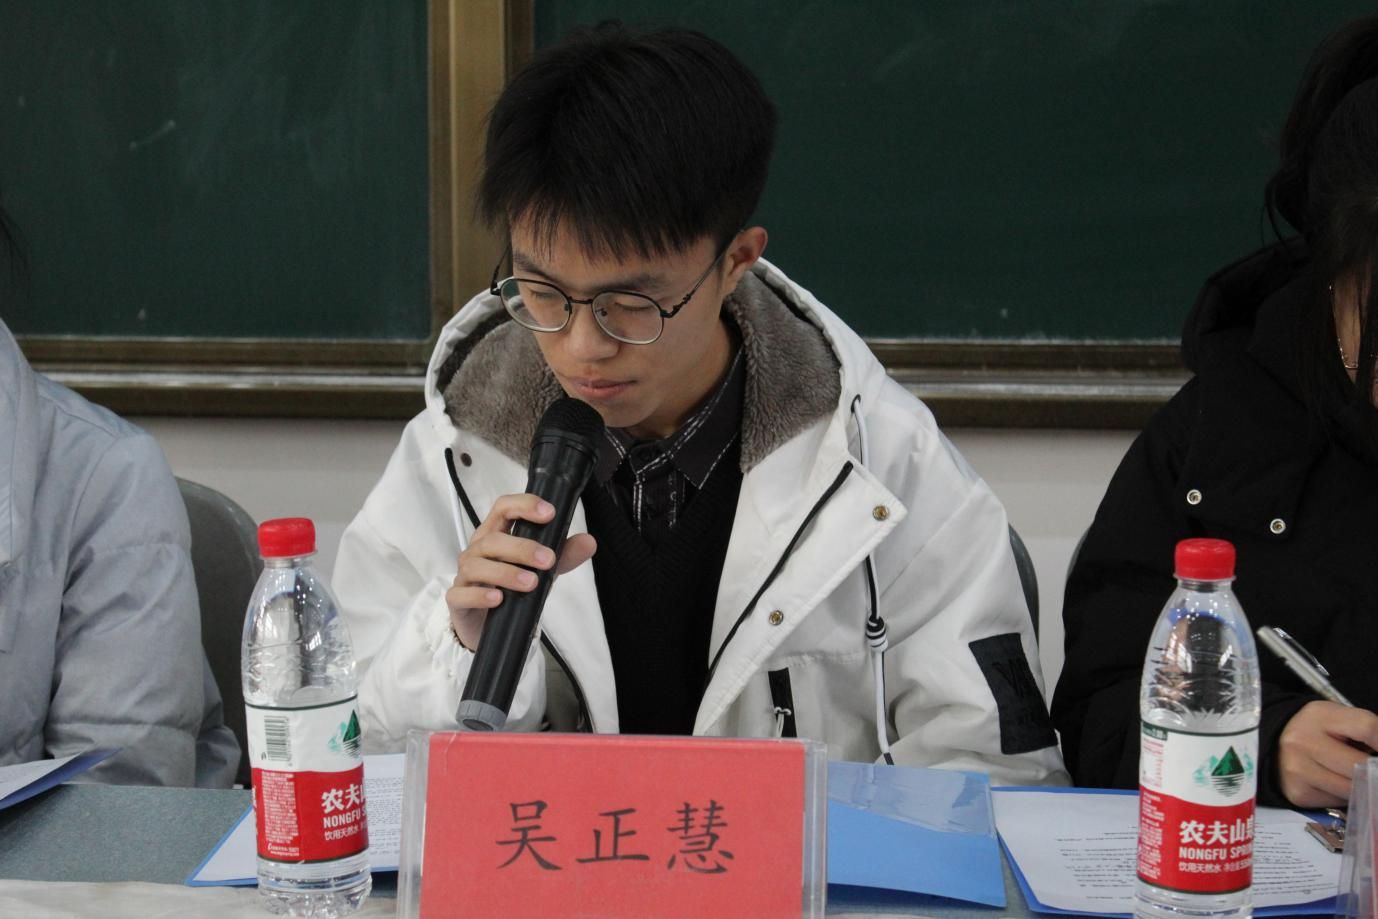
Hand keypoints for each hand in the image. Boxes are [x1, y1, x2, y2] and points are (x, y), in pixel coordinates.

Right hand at [445, 493, 595, 651]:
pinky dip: (480, 595)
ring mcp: (465, 574)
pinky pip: (461, 594)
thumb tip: (589, 542)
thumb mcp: (541, 570)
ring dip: (506, 572)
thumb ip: (564, 555)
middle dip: (522, 547)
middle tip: (548, 560)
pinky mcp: (458, 600)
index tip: (548, 513)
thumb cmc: (511, 587)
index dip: (524, 505)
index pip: (504, 508)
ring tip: (530, 583)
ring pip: (477, 564)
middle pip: (492, 539)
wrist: (488, 622)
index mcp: (496, 534)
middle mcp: (478, 550)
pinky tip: (498, 599)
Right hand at [1277, 701, 1377, 806]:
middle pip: (1361, 765)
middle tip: (1375, 770)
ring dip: (1363, 785)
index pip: (1367, 728)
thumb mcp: (1338, 718)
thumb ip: (1368, 730)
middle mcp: (1302, 743)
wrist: (1274, 745)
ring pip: (1353, 789)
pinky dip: (1346, 796)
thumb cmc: (1316, 731)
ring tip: (1359, 776)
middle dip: (1375, 771)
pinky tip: (1338, 783)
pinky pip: (1338, 801)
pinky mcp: (1299, 794)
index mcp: (1319, 716)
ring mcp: (1298, 771)